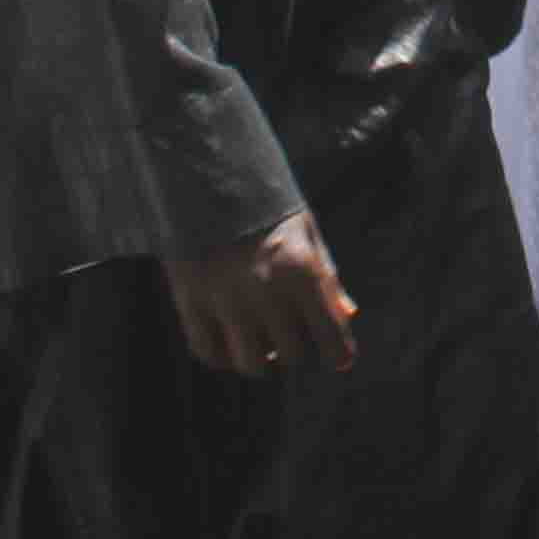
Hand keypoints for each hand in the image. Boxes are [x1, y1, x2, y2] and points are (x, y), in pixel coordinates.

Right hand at [166, 212, 359, 377]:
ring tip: (260, 342)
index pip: (329, 333)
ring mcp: (225, 299)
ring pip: (250, 364)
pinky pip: (208, 352)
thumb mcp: (306, 231)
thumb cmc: (265, 204)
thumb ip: (327, 276)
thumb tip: (348, 315)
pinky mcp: (190, 300)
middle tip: (291, 336)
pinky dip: (222, 355)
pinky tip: (228, 342)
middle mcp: (265, 290)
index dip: (338, 352)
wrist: (205, 174)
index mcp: (301, 268)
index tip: (340, 360)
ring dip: (260, 359)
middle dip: (297, 349)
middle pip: (291, 354)